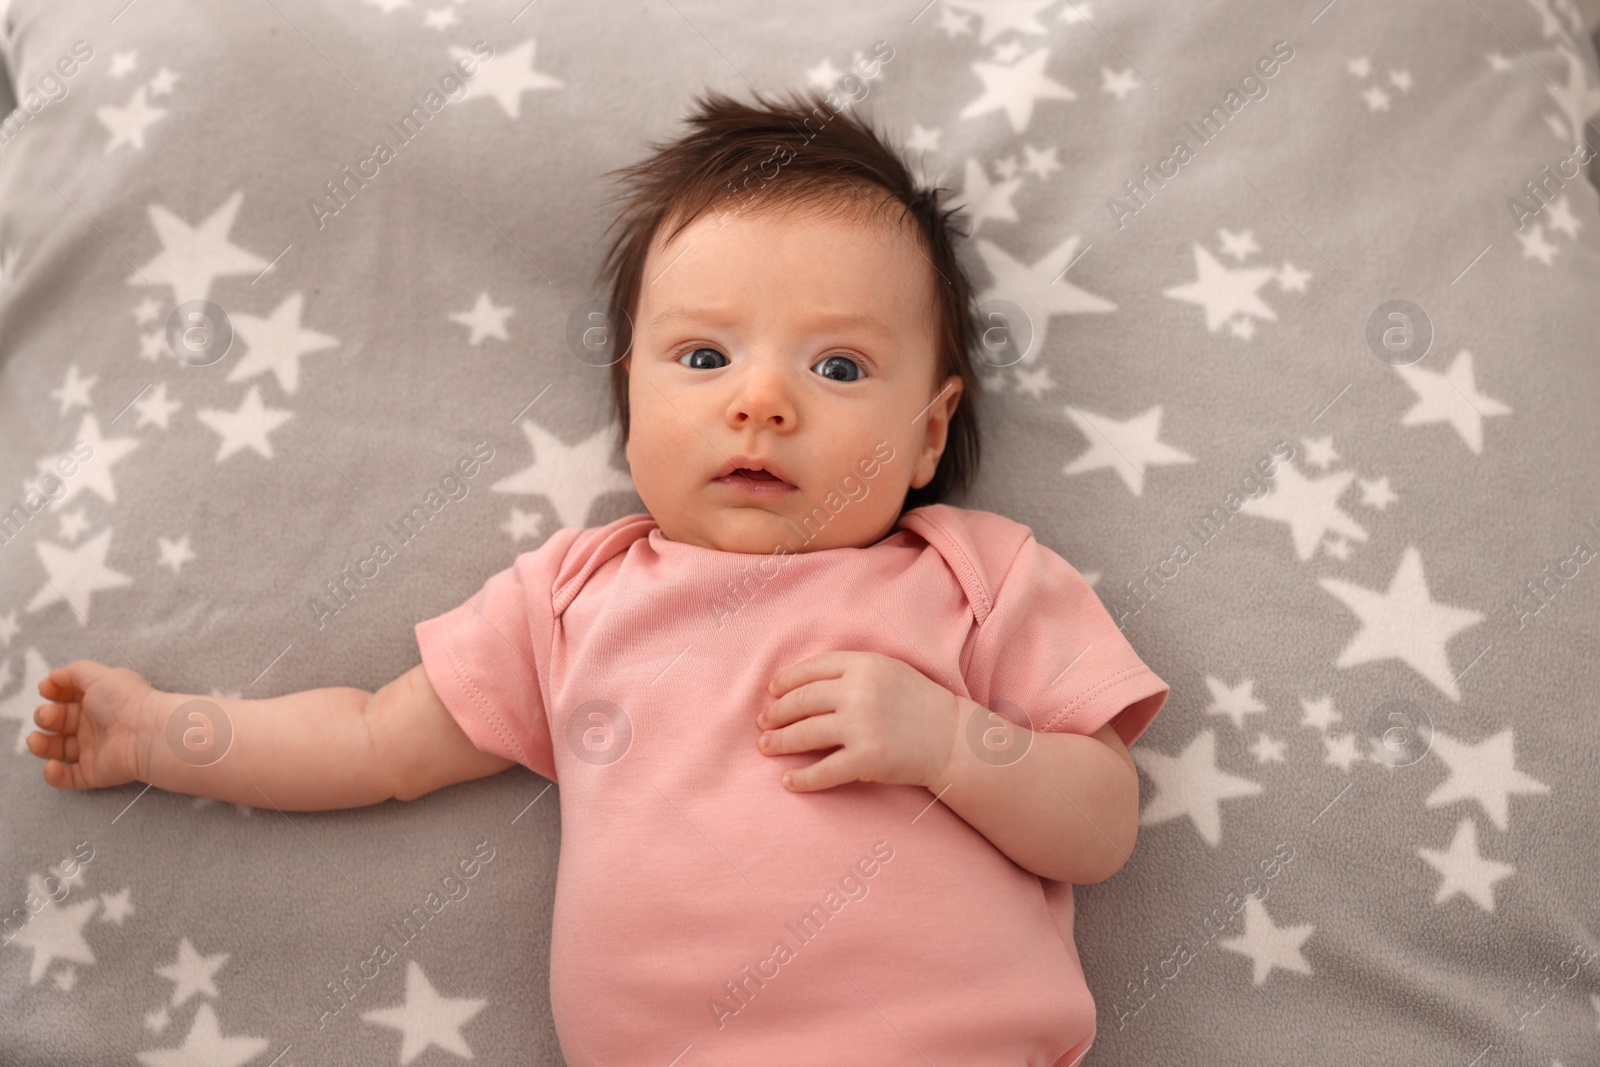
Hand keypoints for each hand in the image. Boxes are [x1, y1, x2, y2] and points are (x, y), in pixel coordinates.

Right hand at [27, 660, 152, 789]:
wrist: (145, 733)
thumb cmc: (124, 700)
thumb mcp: (98, 677)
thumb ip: (73, 672)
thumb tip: (52, 676)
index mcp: (98, 701)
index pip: (68, 698)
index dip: (53, 693)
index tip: (45, 689)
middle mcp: (95, 725)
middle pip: (59, 722)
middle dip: (46, 716)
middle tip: (47, 715)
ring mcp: (94, 749)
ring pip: (58, 750)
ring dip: (41, 745)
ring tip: (35, 739)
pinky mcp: (94, 772)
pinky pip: (68, 778)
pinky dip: (54, 774)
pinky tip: (52, 765)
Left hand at [756, 651, 959, 791]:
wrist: (952, 738)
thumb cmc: (918, 703)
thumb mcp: (888, 671)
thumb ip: (851, 671)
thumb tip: (801, 683)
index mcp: (864, 665)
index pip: (812, 669)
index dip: (786, 681)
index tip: (772, 692)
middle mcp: (860, 692)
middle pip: (802, 701)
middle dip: (776, 713)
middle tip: (763, 723)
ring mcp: (862, 726)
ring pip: (805, 734)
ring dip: (779, 742)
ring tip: (766, 747)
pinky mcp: (866, 759)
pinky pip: (823, 771)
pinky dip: (802, 779)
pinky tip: (788, 781)